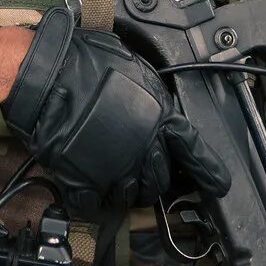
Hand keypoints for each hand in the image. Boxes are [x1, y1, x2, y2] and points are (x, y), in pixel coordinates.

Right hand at [0, 8, 230, 219]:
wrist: (47, 76)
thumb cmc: (85, 60)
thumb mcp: (131, 64)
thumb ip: (147, 90)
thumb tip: (152, 96)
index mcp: (158, 115)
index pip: (193, 149)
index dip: (208, 169)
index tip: (218, 183)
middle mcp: (142, 146)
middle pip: (160, 178)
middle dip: (155, 175)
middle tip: (142, 166)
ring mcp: (114, 168)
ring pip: (131, 195)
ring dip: (125, 187)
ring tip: (113, 171)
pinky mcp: (85, 182)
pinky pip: (94, 204)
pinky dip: (92, 198)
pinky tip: (88, 183)